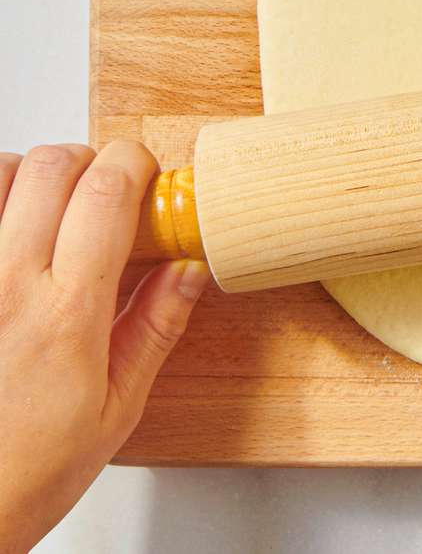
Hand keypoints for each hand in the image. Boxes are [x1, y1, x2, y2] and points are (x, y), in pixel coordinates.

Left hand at [0, 142, 207, 553]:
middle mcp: (7, 286)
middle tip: (106, 194)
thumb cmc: (21, 472)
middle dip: (91, 163)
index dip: (136, 164)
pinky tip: (8, 233)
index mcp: (66, 315)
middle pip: (54, 166)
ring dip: (31, 176)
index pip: (109, 192)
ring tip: (48, 209)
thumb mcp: (115, 409)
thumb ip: (154, 328)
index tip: (149, 180)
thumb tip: (190, 269)